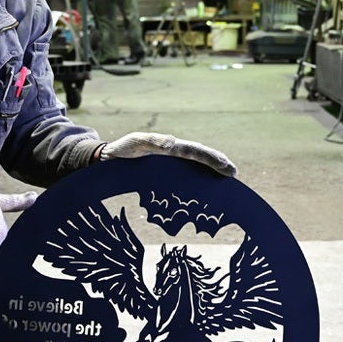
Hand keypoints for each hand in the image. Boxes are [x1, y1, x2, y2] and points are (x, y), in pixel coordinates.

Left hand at [98, 132, 236, 177]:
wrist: (108, 159)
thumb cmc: (122, 149)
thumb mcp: (135, 142)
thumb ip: (152, 142)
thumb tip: (172, 143)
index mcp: (171, 147)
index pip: (197, 152)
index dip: (213, 159)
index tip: (229, 168)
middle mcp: (174, 156)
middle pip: (201, 160)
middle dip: (218, 166)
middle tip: (234, 176)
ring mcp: (170, 167)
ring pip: (195, 171)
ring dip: (210, 178)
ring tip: (225, 187)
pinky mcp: (164, 177)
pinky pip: (183, 182)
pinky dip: (195, 188)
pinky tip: (203, 199)